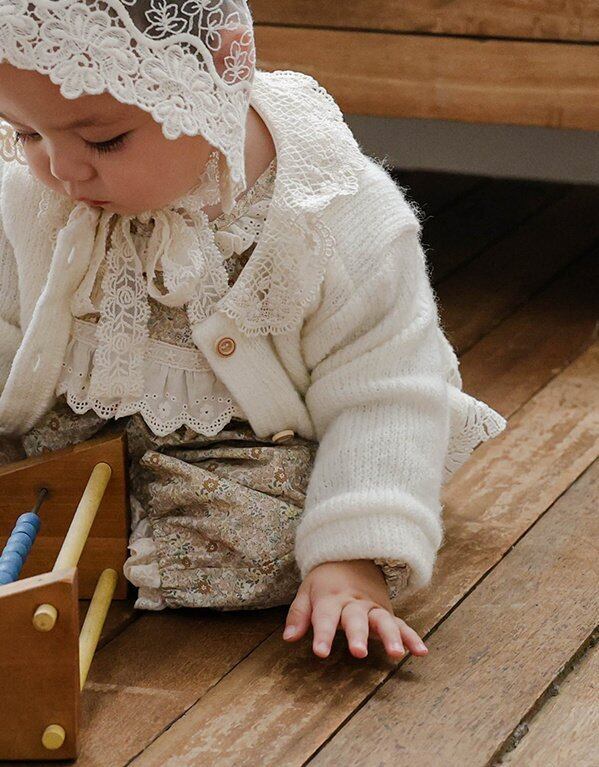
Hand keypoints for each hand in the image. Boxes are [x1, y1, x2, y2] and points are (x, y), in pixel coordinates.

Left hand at [283, 559, 428, 660]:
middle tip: (358, 652)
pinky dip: (412, 637)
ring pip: (383, 620)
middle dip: (357, 635)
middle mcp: (354, 602)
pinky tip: (421, 652)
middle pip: (356, 619)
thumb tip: (288, 638)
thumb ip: (299, 614)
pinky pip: (401, 624)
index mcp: (331, 597)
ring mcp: (373, 607)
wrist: (352, 556)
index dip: (322, 634)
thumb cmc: (326, 581)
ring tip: (396, 654)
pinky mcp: (386, 612)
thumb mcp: (307, 591)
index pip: (325, 617)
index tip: (320, 652)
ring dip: (390, 636)